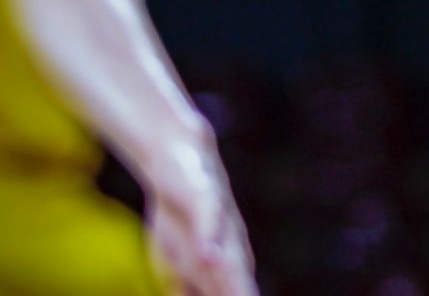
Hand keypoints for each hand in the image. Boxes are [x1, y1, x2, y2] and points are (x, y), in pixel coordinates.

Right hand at [144, 139, 256, 295]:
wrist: (179, 159)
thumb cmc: (180, 217)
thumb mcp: (175, 264)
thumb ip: (187, 290)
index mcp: (227, 267)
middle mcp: (231, 247)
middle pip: (240, 287)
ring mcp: (222, 222)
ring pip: (229, 257)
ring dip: (232, 283)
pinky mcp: (206, 197)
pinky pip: (208, 220)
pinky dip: (208, 239)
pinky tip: (208, 257)